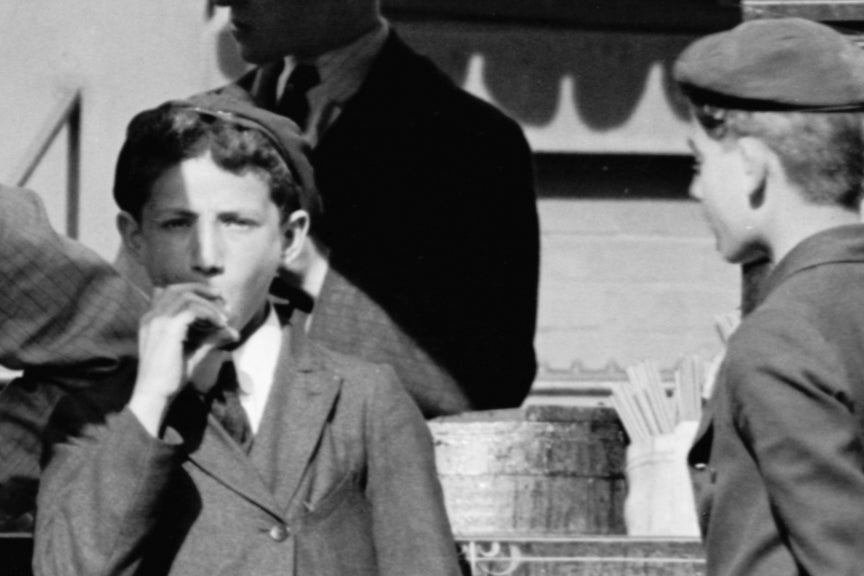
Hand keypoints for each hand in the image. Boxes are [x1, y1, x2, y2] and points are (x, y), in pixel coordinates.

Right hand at [129, 283, 238, 435]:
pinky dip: (210, 314)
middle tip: (222, 297)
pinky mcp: (168, 328)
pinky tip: (220, 325)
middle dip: (202, 289)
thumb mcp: (193, 353)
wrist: (153, 394)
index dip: (193, 291)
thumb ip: (210, 339)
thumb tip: (233, 332)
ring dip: (209, 304)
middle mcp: (151, 316)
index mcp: (151, 320)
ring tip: (224, 316)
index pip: (169, 292)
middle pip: (177, 289)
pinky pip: (193, 310)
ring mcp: (157, 320)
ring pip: (186, 297)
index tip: (214, 299)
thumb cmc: (169, 378)